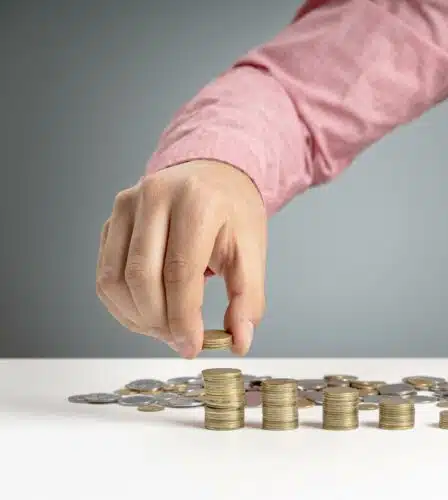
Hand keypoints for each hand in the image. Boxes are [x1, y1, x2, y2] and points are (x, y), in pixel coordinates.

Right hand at [96, 160, 266, 357]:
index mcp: (195, 202)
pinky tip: (148, 314)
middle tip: (181, 341)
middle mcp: (154, 197)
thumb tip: (239, 341)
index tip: (192, 346)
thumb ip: (248, 298)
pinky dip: (122, 306)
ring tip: (166, 329)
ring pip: (114, 279)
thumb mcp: (252, 251)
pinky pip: (105, 274)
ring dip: (137, 318)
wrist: (213, 176)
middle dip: (159, 322)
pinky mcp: (111, 220)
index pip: (180, 271)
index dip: (184, 318)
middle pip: (142, 278)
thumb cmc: (232, 213)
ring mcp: (126, 206)